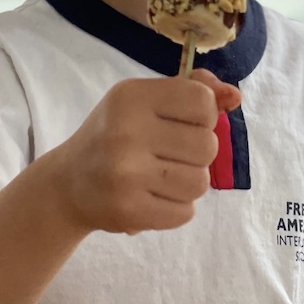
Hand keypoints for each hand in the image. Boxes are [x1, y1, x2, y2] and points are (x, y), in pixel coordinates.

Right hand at [50, 69, 240, 234]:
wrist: (68, 184)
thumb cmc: (114, 134)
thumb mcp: (145, 101)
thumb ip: (192, 91)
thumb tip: (235, 97)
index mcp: (132, 97)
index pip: (203, 102)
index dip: (202, 116)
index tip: (179, 123)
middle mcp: (127, 132)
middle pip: (207, 145)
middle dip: (196, 153)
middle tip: (167, 154)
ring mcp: (126, 174)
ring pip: (200, 182)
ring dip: (187, 182)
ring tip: (160, 177)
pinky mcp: (129, 211)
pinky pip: (186, 212)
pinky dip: (176, 207)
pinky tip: (152, 197)